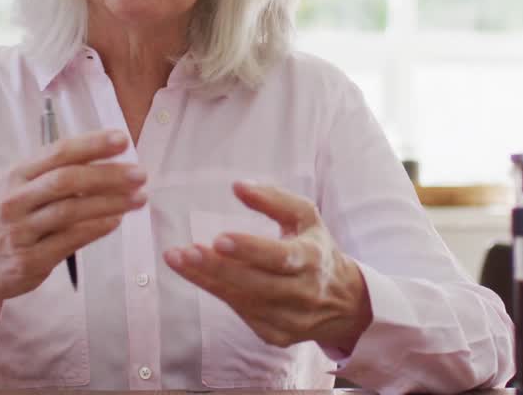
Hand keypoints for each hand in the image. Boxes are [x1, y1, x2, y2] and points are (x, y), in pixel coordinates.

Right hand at [0, 129, 145, 317]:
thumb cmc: (13, 220)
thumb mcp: (24, 190)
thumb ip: (57, 174)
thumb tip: (109, 161)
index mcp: (18, 175)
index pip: (58, 152)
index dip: (92, 144)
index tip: (122, 140)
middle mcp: (17, 200)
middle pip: (67, 180)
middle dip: (107, 174)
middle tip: (139, 174)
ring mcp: (21, 230)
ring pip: (70, 210)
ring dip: (110, 202)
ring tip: (138, 198)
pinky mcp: (29, 259)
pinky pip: (69, 240)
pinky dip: (96, 228)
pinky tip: (116, 221)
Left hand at [163, 181, 372, 352]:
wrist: (345, 303)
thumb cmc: (317, 249)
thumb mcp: (305, 217)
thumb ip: (273, 198)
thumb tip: (237, 186)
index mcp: (312, 259)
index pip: (279, 257)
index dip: (249, 249)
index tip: (219, 239)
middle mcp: (303, 293)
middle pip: (255, 283)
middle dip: (217, 268)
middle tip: (185, 252)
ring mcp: (290, 319)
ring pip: (243, 300)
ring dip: (207, 280)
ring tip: (178, 260)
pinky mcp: (277, 336)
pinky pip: (242, 313)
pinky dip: (219, 293)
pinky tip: (197, 275)